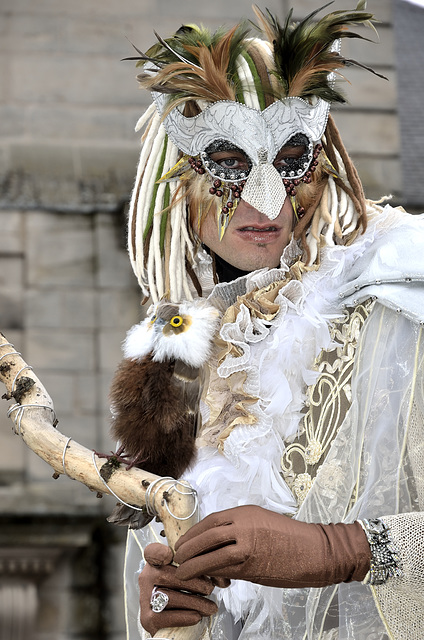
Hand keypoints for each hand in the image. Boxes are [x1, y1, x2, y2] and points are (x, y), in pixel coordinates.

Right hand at [139, 543, 217, 635]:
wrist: (169, 624)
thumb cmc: (182, 594)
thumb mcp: (187, 576)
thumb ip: (197, 569)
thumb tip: (219, 575)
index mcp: (155, 564)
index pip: (152, 552)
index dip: (161, 552)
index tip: (173, 555)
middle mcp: (146, 578)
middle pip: (168, 576)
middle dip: (194, 583)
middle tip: (209, 589)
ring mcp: (145, 599)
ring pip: (170, 597)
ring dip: (195, 602)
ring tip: (210, 607)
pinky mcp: (147, 619)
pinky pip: (166, 616)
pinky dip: (184, 616)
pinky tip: (197, 616)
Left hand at [174, 506, 370, 587]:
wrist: (315, 551)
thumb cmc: (290, 537)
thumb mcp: (261, 521)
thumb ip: (238, 528)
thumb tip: (215, 540)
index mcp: (245, 513)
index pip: (210, 521)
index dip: (193, 532)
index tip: (182, 541)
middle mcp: (243, 526)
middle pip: (205, 536)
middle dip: (187, 548)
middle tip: (177, 557)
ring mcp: (247, 546)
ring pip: (211, 556)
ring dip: (193, 565)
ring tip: (183, 572)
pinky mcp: (252, 567)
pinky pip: (224, 571)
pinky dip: (211, 575)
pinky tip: (205, 580)